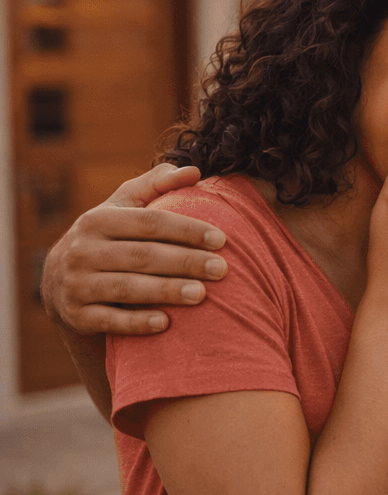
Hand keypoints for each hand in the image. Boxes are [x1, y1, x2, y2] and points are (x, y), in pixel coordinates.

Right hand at [42, 163, 227, 335]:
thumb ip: (156, 185)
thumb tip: (194, 171)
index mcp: (97, 220)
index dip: (187, 230)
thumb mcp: (123, 207)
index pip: (149, 222)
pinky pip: (109, 320)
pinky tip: (166, 323)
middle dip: (185, 262)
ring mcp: (76, 285)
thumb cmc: (108, 238)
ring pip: (127, 288)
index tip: (221, 240)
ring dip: (166, 291)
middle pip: (142, 256)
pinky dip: (136, 322)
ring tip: (202, 294)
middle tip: (221, 269)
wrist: (59, 283)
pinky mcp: (77, 316)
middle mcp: (82, 251)